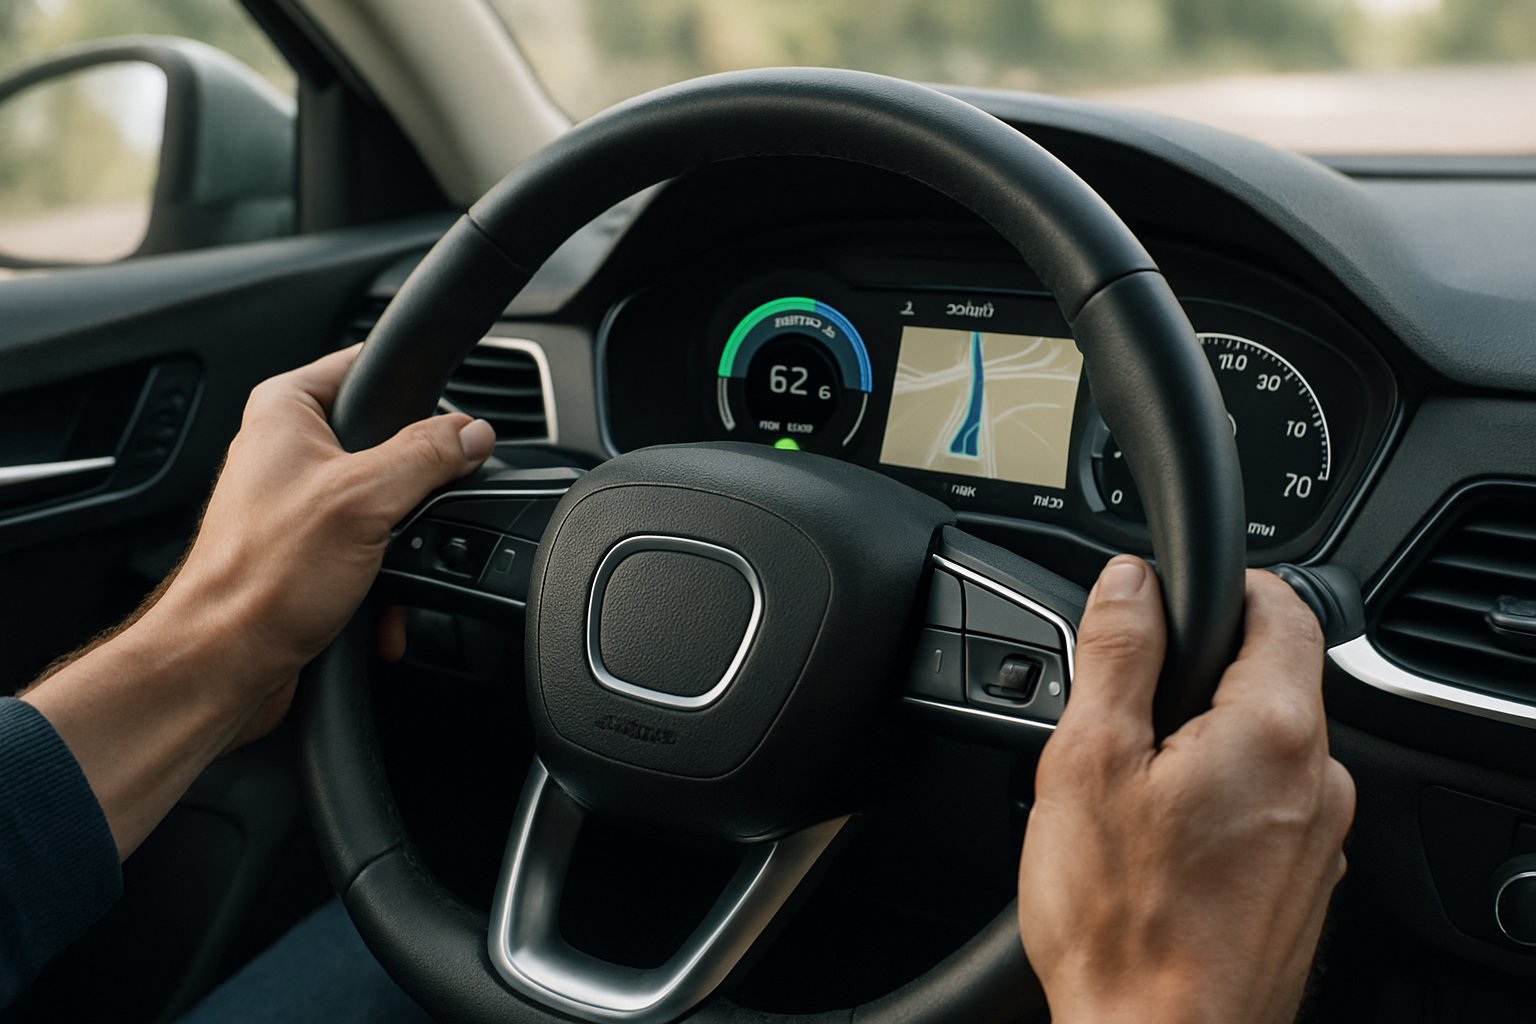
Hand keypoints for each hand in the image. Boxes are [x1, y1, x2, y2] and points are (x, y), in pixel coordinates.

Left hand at [25, 345, 495, 855]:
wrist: (225, 665)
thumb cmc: (263, 579)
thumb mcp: (365, 499)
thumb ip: (427, 455)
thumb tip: (474, 432)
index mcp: (287, 412)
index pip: (366, 365)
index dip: (416, 389)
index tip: (455, 418)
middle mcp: (288, 451)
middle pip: (389, 443)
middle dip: (418, 490)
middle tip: (422, 509)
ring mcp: (299, 505)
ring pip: (387, 506)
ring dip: (404, 547)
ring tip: (394, 568)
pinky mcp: (310, 555)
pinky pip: (373, 554)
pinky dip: (387, 582)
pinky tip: (383, 606)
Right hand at [1017, 557, 1353, 1023]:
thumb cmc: (1123, 922)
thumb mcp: (1090, 762)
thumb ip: (1117, 655)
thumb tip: (1130, 583)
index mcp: (1272, 730)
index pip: (1282, 607)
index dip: (1225, 588)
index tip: (1173, 602)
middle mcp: (1319, 780)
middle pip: (1272, 677)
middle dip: (1199, 676)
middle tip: (1124, 716)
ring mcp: (1319, 838)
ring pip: (1266, 747)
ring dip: (1207, 743)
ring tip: (1131, 793)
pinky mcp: (1304, 884)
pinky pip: (1270, 807)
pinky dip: (1222, 800)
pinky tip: (1161, 845)